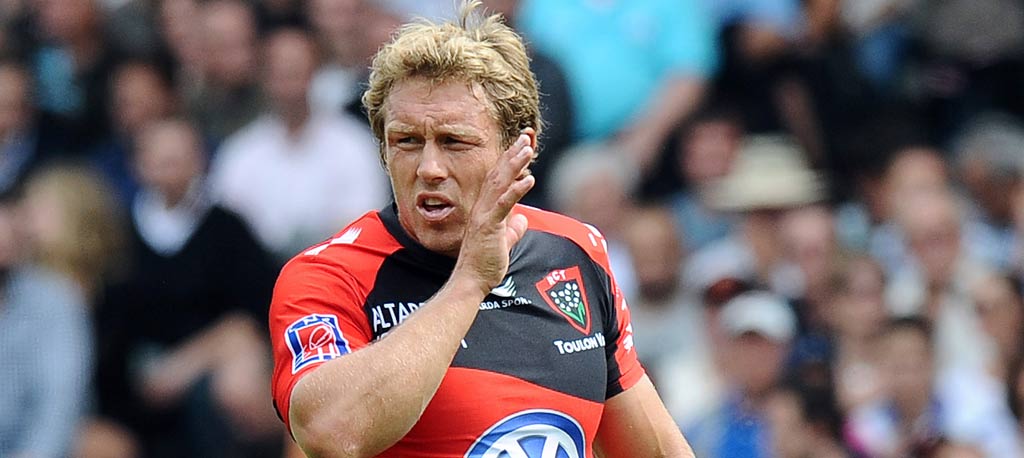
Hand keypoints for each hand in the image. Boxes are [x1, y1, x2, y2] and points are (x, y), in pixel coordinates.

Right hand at [454, 130, 535, 293]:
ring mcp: (484, 216)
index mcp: (487, 209)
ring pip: (499, 184)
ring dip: (514, 165)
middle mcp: (483, 207)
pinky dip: (516, 191)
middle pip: (498, 174)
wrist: (470, 281)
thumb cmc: (484, 263)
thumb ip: (513, 230)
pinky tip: (528, 179)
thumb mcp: (504, 242)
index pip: (500, 179)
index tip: (523, 144)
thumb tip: (522, 221)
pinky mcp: (488, 227)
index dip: (511, 160)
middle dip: (513, 153)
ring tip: (527, 148)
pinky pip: (503, 206)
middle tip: (526, 136)